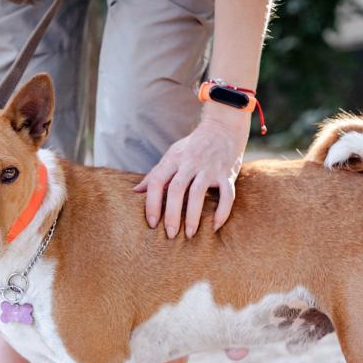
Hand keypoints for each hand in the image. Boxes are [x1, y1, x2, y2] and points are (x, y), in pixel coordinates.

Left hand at [134, 104, 250, 237]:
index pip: (157, 181)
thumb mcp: (171, 155)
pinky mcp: (228, 174)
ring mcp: (210, 168)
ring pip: (198, 193)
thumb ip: (155, 174)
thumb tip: (134, 191)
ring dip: (194, 216)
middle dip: (172, 214)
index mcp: (173, 160)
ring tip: (190, 234)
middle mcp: (190, 163)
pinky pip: (227, 195)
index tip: (152, 223)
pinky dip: (222, 212)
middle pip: (177, 189)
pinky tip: (215, 227)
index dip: (152, 203)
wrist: (223, 128)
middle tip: (170, 235)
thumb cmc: (193, 147)